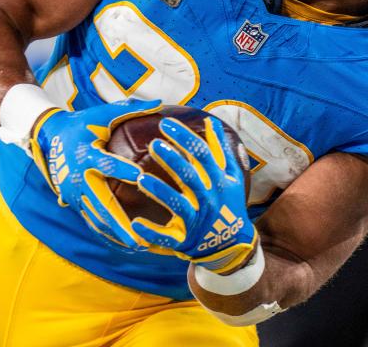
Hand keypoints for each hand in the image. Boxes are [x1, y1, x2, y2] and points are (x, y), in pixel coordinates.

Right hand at [30, 99, 160, 248]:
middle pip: (101, 202)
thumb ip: (131, 109)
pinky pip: (91, 219)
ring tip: (137, 244)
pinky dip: (107, 232)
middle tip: (138, 236)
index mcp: (88, 154)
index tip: (139, 175)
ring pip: (96, 217)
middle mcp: (80, 177)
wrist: (49, 138)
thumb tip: (160, 103)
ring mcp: (75, 192)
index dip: (122, 168)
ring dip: (116, 232)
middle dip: (119, 221)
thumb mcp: (102, 115)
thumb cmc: (82, 125)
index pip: (106, 163)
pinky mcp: (74, 200)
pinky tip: (123, 243)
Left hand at [130, 117, 256, 273]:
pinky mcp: (184, 240)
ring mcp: (197, 220)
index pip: (202, 154)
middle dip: (173, 160)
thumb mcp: (230, 176)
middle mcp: (208, 199)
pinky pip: (166, 237)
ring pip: (179, 206)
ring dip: (161, 192)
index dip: (184, 138)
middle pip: (190, 177)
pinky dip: (151, 232)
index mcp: (218, 181)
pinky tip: (135, 223)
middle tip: (153, 144)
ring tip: (142, 178)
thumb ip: (219, 149)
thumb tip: (212, 122)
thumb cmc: (228, 203)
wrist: (232, 245)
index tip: (165, 123)